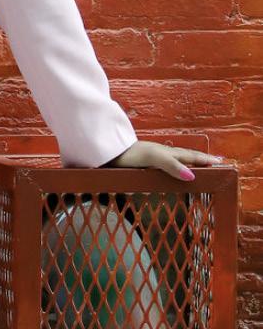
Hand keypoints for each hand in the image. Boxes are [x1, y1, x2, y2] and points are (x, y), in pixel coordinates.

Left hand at [101, 140, 226, 180]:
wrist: (108, 151)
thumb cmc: (130, 154)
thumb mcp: (153, 159)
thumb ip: (172, 166)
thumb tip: (192, 177)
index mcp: (167, 153)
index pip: (191, 156)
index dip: (205, 160)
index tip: (221, 162)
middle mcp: (162, 154)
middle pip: (186, 156)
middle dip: (200, 159)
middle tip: (215, 163)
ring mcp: (152, 157)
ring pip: (175, 159)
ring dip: (188, 162)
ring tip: (197, 166)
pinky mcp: (142, 163)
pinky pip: (164, 164)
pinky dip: (174, 166)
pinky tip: (169, 170)